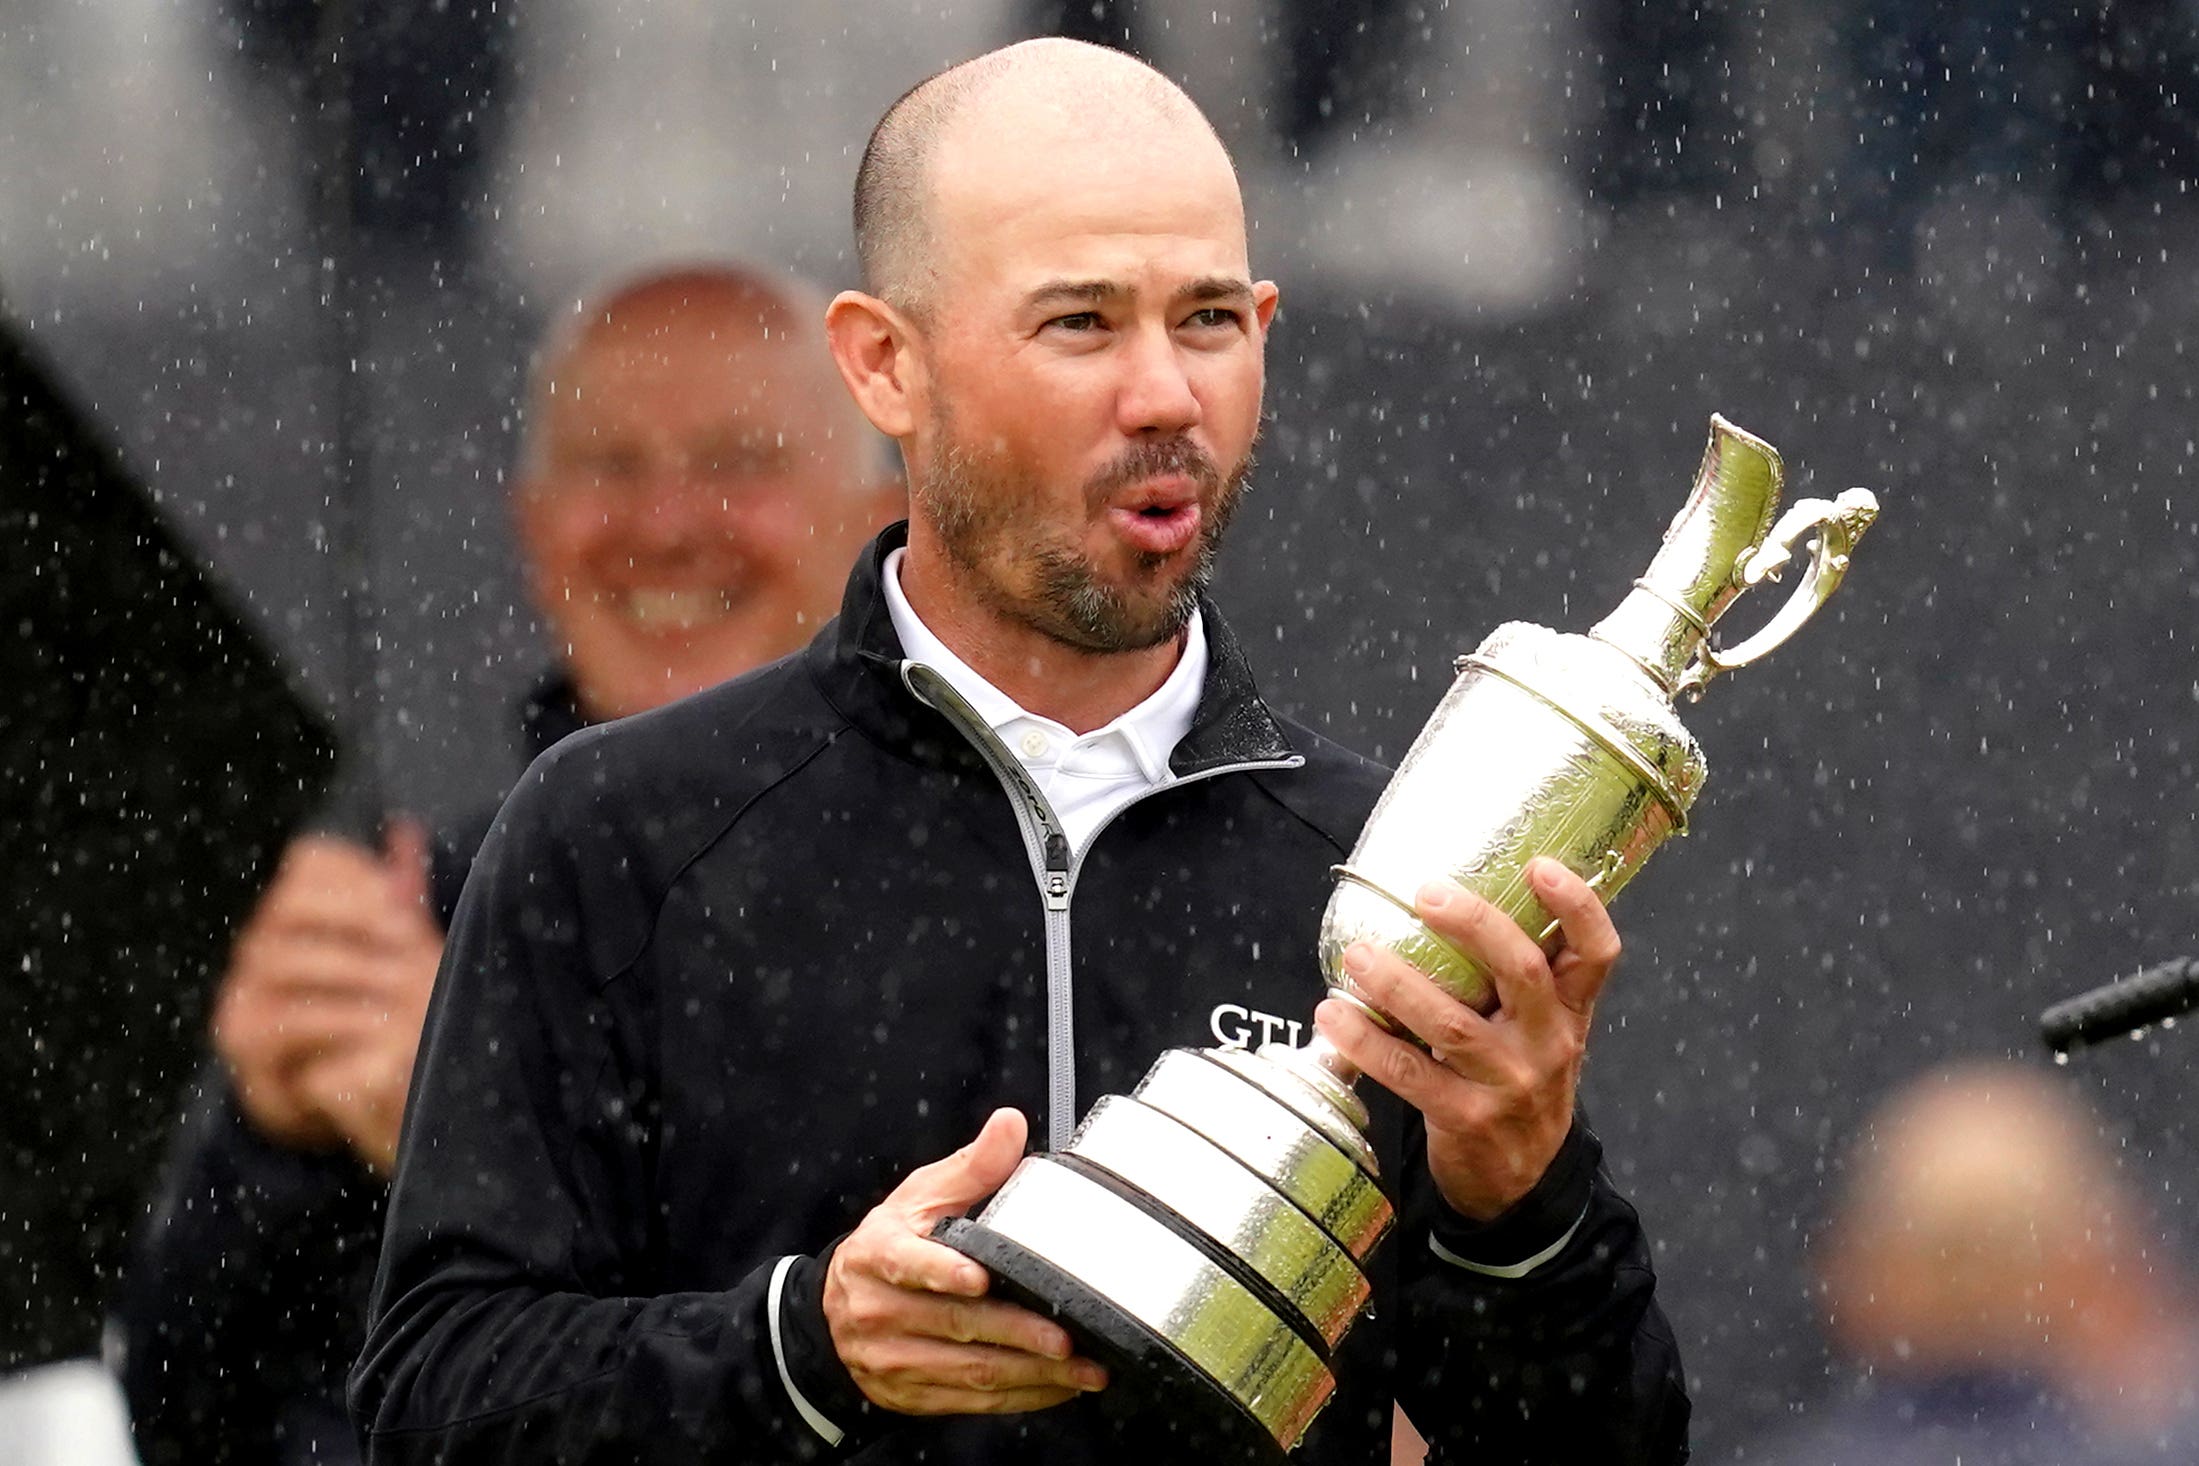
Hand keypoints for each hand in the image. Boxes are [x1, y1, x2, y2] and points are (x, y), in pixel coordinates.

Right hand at [211, 822, 443, 1172]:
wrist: (344, 1089)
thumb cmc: (375, 1004)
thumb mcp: (397, 949)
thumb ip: (398, 895)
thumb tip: (406, 829)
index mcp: (297, 911)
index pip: (310, 862)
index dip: (356, 871)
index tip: (403, 893)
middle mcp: (261, 942)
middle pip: (289, 902)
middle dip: (353, 913)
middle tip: (407, 936)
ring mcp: (244, 989)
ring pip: (281, 959)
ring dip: (350, 967)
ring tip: (404, 984)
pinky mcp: (245, 1041)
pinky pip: (278, 1020)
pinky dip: (334, 1020)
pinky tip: (379, 1024)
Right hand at [823, 1108, 1107, 1414]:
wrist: (837, 1310)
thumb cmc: (888, 1246)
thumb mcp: (917, 1198)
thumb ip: (969, 1167)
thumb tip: (1010, 1124)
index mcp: (880, 1255)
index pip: (908, 1263)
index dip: (943, 1271)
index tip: (979, 1278)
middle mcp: (882, 1311)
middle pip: (955, 1324)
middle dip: (1016, 1334)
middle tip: (1066, 1338)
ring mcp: (895, 1359)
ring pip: (969, 1372)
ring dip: (1031, 1374)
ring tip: (1081, 1369)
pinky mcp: (913, 1394)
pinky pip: (972, 1402)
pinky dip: (1020, 1397)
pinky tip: (1058, 1387)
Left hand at [1314, 858, 1619, 1220]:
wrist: (1522, 1180)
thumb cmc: (1520, 1081)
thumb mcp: (1542, 1030)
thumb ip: (1518, 978)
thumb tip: (1451, 895)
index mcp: (1570, 1012)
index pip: (1596, 954)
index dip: (1577, 907)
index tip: (1541, 865)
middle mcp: (1549, 1043)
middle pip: (1522, 973)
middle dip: (1475, 926)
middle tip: (1427, 893)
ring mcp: (1509, 1083)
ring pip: (1452, 1024)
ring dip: (1398, 984)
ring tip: (1358, 957)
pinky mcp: (1465, 1118)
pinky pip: (1409, 1073)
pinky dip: (1366, 1042)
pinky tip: (1334, 1016)